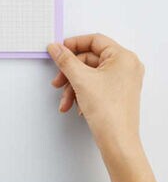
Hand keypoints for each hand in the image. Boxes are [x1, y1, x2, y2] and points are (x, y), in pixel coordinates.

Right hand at [47, 34, 156, 181]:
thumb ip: (65, 60)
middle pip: (89, 59)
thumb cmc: (109, 112)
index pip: (94, 40)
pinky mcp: (116, 92)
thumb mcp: (80, 79)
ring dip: (72, 86)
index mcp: (123, 58)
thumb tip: (55, 48)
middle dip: (70, 72)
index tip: (59, 50)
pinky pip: (93, 85)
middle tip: (58, 80)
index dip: (73, 44)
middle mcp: (126, 66)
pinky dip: (80, 93)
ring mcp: (122, 80)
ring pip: (89, 74)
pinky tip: (74, 105)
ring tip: (65, 99)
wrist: (117, 141)